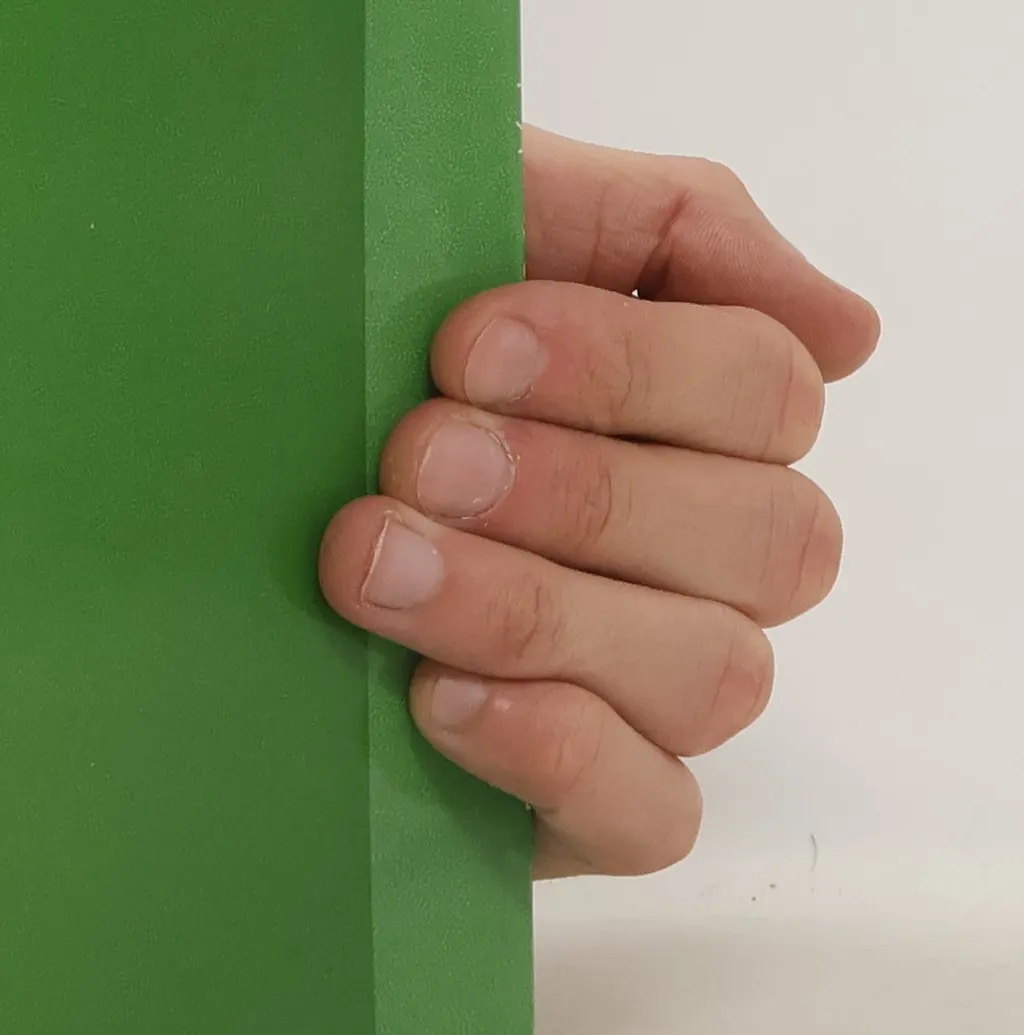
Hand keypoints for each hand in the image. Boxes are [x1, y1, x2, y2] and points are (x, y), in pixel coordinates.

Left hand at [318, 127, 880, 878]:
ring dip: (537, 609)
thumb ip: (659, 225)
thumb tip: (845, 329)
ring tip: (373, 567)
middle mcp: (705, 556)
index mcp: (698, 411)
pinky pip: (653, 813)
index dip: (628, 366)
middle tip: (412, 460)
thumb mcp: (467, 221)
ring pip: (713, 673)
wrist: (188, 482)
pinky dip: (558, 752)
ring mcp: (651, 686)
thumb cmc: (342, 339)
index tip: (461, 346)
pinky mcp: (583, 806)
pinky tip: (437, 697)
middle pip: (768, 536)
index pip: (765, 387)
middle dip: (580, 492)